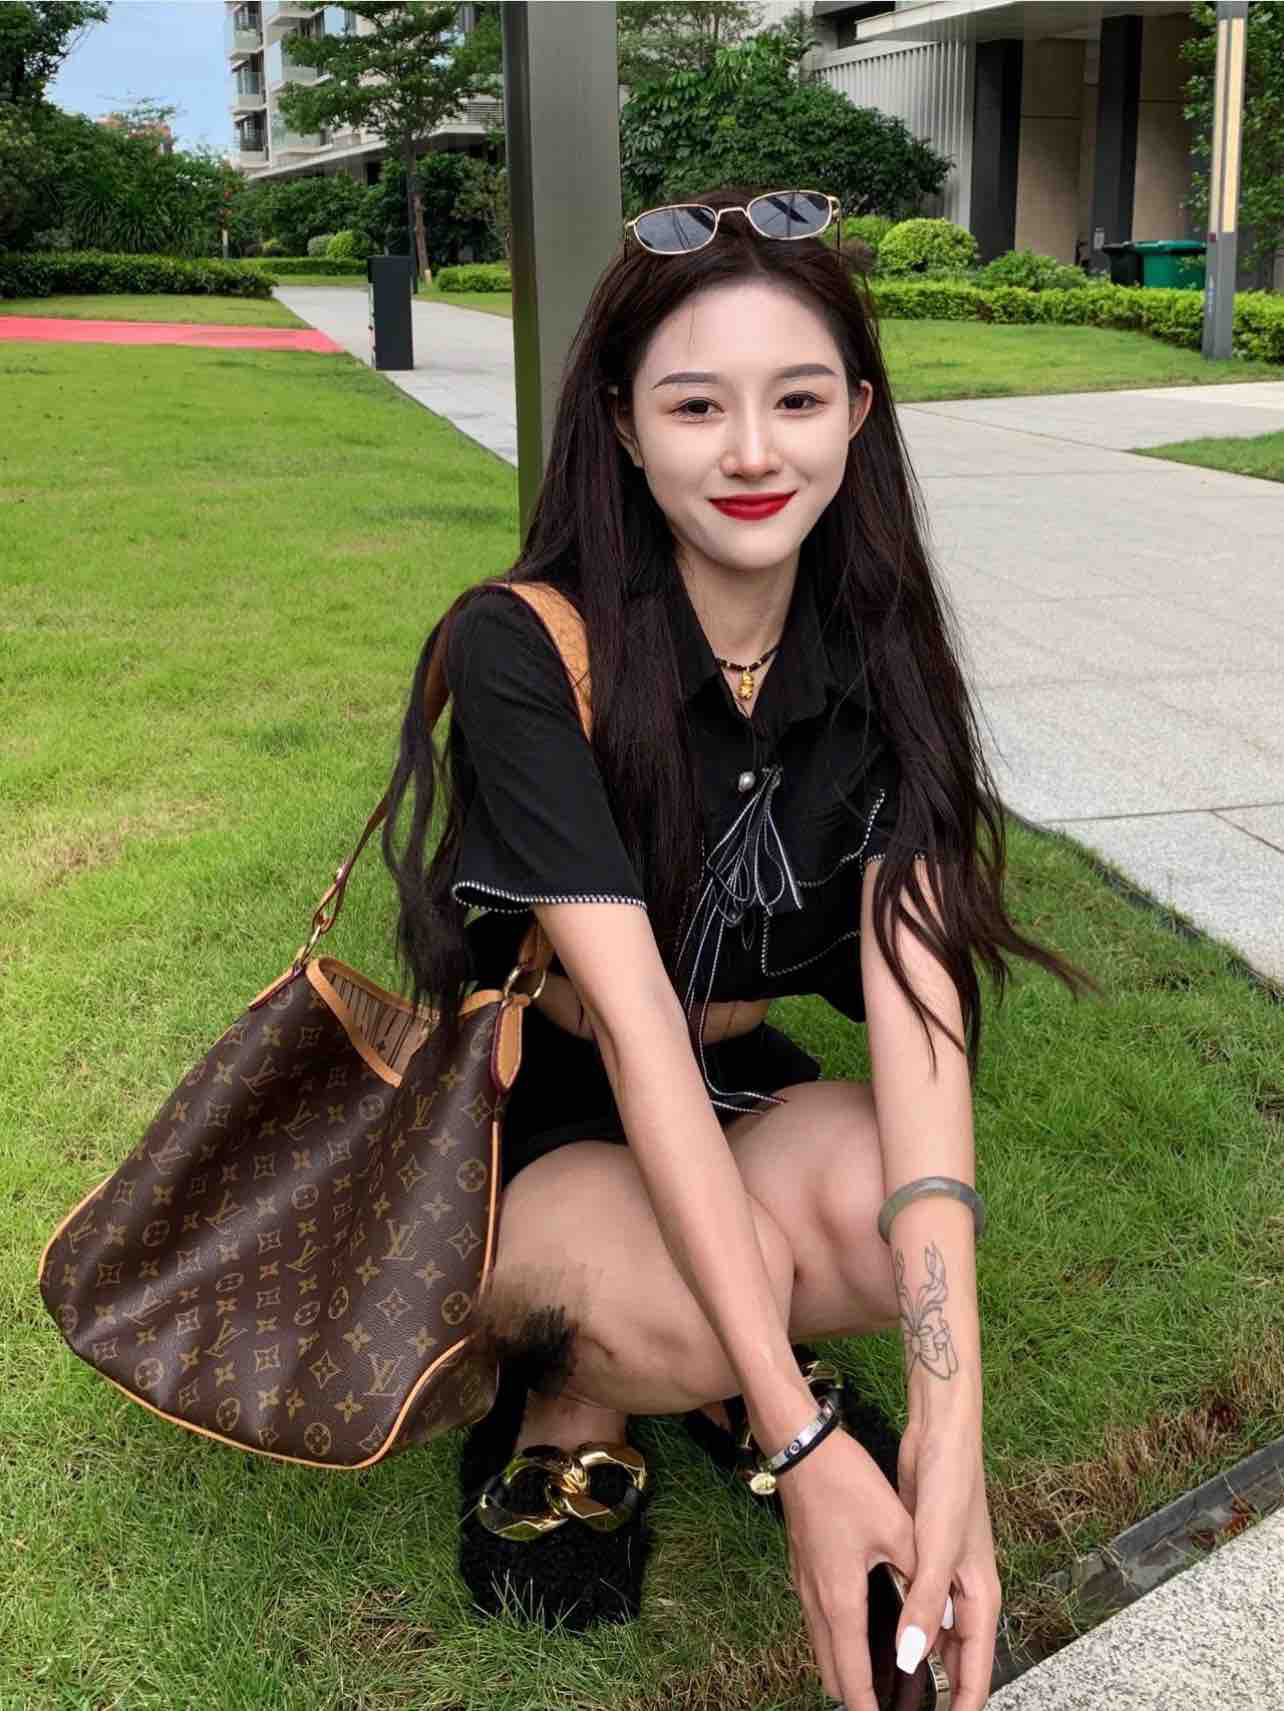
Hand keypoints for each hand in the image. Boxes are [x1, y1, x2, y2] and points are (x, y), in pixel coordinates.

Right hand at [775, 1424, 922, 1710]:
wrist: (799, 1445)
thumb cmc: (846, 1483)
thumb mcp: (896, 1527)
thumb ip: (919, 1580)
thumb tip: (937, 1622)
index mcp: (840, 1600)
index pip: (853, 1677)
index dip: (868, 1709)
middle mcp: (817, 1601)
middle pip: (833, 1671)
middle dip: (858, 1696)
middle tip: (889, 1704)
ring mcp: (804, 1585)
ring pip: (823, 1647)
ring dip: (847, 1670)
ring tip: (880, 1684)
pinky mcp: (804, 1568)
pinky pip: (820, 1622)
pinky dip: (839, 1642)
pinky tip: (861, 1634)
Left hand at [895, 1416, 1001, 1710]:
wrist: (940, 1434)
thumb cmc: (951, 1487)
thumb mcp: (937, 1549)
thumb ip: (925, 1605)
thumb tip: (912, 1659)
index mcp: (981, 1599)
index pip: (977, 1673)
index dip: (961, 1708)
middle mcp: (967, 1594)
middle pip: (956, 1661)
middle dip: (936, 1693)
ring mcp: (946, 1577)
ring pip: (933, 1636)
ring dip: (916, 1662)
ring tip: (888, 1691)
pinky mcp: (923, 1559)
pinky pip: (915, 1607)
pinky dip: (902, 1626)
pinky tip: (878, 1638)